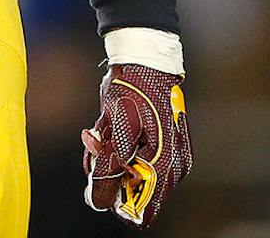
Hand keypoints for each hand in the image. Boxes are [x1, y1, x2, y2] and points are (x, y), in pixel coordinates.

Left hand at [82, 63, 188, 226]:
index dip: (115, 198)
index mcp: (166, 165)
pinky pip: (130, 160)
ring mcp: (166, 158)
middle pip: (132, 192)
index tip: (99, 175)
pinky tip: (105, 128)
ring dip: (107, 157)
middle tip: (97, 141)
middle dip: (107, 171)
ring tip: (100, 130)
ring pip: (127, 175)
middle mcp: (172, 167)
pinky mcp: (157, 148)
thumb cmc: (133, 90)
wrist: (142, 60)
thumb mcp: (118, 128)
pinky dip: (113, 148)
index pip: (142, 209)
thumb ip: (110, 167)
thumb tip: (99, 203)